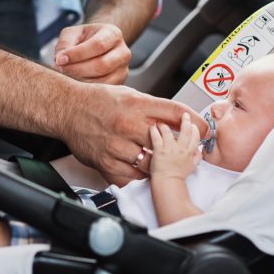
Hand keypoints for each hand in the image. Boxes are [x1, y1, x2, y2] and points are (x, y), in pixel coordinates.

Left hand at [54, 23, 130, 84]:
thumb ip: (65, 44)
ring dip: (81, 81)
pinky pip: (104, 90)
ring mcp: (124, 69)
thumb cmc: (83, 39)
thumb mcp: (72, 34)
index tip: (59, 60)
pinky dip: (88, 90)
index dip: (77, 54)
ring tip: (67, 77)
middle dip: (78, 69)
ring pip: (104, 80)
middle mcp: (123, 52)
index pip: (97, 45)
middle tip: (61, 71)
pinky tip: (76, 84)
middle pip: (102, 65)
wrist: (96, 47)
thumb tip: (60, 60)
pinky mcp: (120, 83)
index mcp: (113, 34)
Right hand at [63, 84, 207, 185]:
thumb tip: (179, 119)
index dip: (195, 122)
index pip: (175, 112)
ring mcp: (116, 146)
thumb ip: (153, 108)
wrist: (68, 109)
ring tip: (164, 164)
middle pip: (166, 142)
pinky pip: (130, 178)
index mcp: (137, 104)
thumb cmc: (99, 101)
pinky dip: (139, 177)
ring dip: (159, 166)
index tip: (204, 130)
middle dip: (179, 149)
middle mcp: (128, 124)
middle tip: (187, 153)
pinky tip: (142, 171)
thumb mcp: (130, 95)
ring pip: (151, 164)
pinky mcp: (105, 163)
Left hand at [149, 113, 201, 179]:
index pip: (195, 137)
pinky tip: (153, 128)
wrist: (168, 182)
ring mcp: (170, 149)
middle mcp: (180, 149)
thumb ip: (196, 157)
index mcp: (189, 152)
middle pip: (185, 131)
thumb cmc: (177, 176)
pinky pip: (156, 137)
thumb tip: (199, 151)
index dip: (195, 128)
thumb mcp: (192, 167)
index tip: (192, 124)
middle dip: (186, 121)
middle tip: (184, 116)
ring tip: (161, 123)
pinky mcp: (159, 151)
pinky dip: (154, 131)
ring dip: (164, 125)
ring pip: (168, 132)